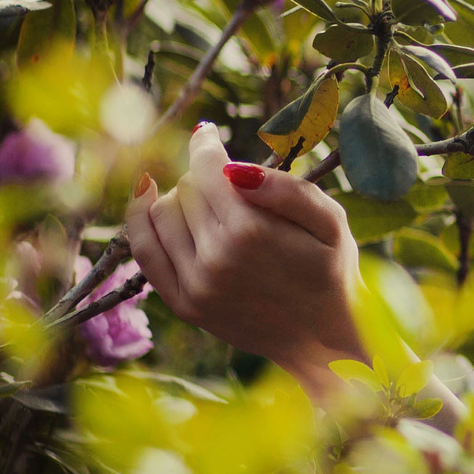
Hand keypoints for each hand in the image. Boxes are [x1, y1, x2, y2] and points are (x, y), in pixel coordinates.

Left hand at [125, 123, 365, 404]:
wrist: (324, 342)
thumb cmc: (333, 274)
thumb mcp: (331, 223)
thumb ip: (288, 190)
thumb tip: (234, 168)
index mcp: (251, 233)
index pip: (207, 169)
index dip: (205, 144)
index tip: (206, 131)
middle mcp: (215, 259)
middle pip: (185, 188)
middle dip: (203, 176)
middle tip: (228, 182)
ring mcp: (194, 284)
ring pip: (160, 213)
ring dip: (179, 198)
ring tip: (206, 201)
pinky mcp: (184, 305)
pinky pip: (143, 251)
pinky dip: (140, 221)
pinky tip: (148, 200)